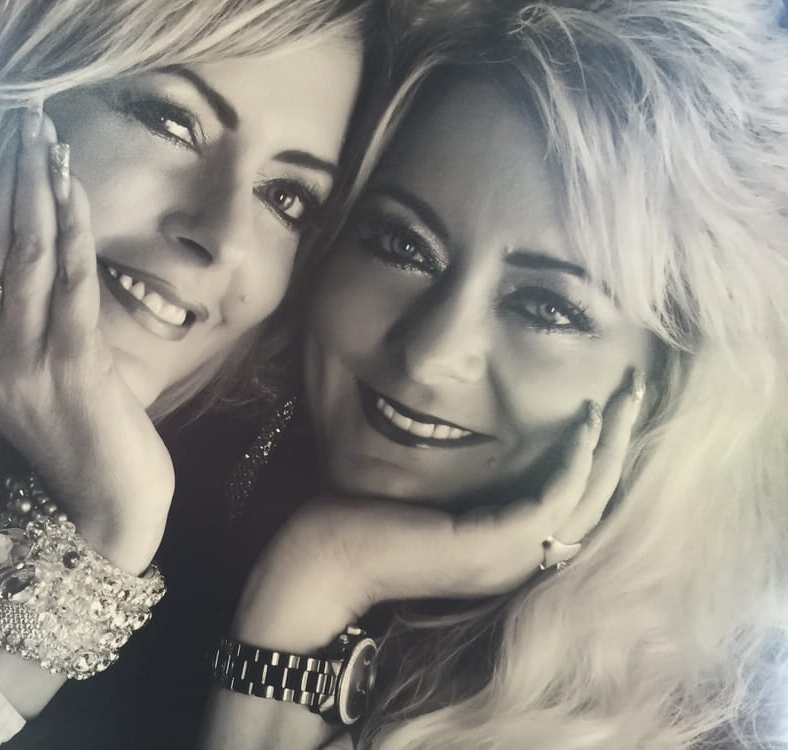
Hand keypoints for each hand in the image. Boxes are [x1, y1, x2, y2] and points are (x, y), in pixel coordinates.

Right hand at [0, 107, 172, 573]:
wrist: (106, 511)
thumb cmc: (82, 440)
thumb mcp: (39, 378)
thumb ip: (33, 324)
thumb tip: (48, 254)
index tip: (1, 149)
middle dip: (9, 178)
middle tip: (25, 123)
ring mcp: (25, 361)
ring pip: (26, 256)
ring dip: (39, 190)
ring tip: (46, 140)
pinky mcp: (73, 365)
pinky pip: (70, 282)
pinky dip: (72, 231)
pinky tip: (73, 192)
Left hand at [234, 373, 645, 648]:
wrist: (326, 560)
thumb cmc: (366, 520)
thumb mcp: (432, 495)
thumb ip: (470, 479)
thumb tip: (487, 429)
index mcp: (506, 548)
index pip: (575, 502)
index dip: (601, 454)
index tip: (610, 404)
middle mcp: (519, 558)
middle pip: (595, 499)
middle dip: (619, 442)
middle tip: (636, 390)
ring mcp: (510, 557)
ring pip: (586, 497)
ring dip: (608, 445)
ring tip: (623, 397)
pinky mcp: (494, 546)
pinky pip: (555, 499)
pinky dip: (574, 460)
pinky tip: (582, 422)